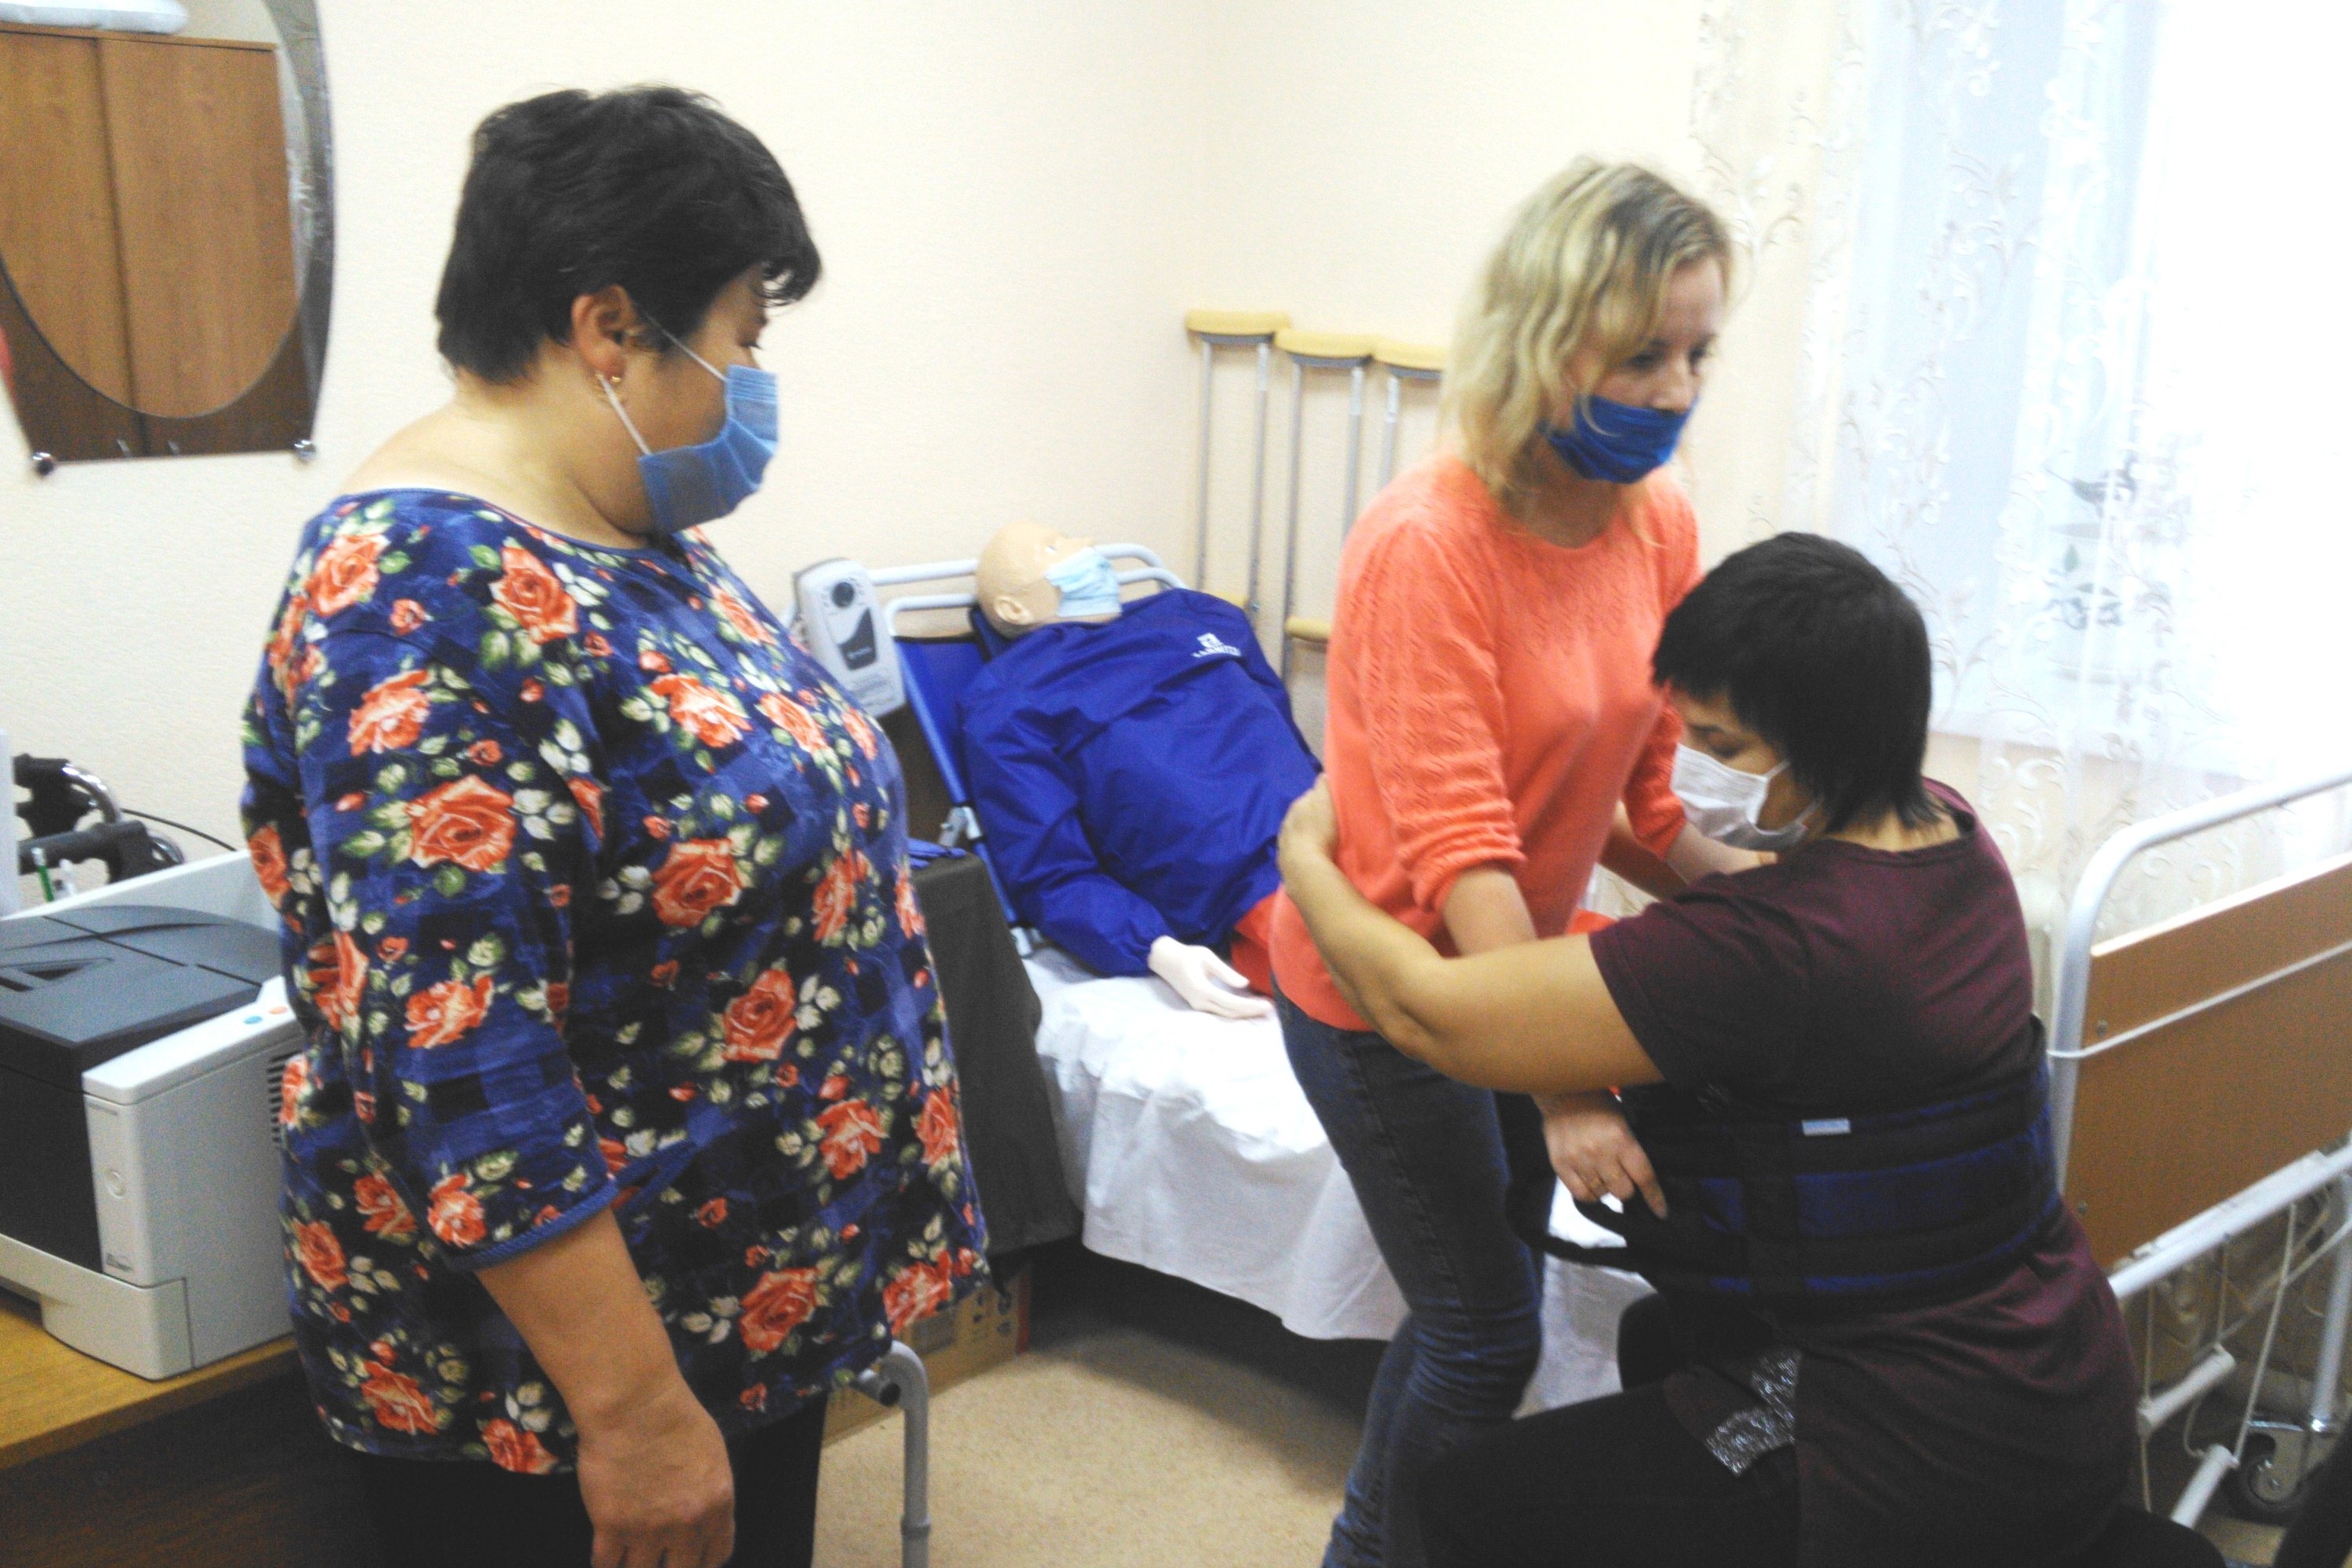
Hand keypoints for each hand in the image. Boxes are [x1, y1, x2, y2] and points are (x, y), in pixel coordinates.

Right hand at [576, 1376, 735, 1567]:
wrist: (634, 1404)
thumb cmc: (675, 1416)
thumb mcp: (712, 1454)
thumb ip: (709, 1490)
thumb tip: (704, 1510)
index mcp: (718, 1504)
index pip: (717, 1554)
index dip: (702, 1557)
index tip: (690, 1554)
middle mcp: (688, 1525)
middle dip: (671, 1566)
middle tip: (658, 1558)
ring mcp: (649, 1530)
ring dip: (636, 1566)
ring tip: (630, 1557)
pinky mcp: (611, 1527)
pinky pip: (606, 1564)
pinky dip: (605, 1563)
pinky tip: (605, 1555)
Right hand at [1148, 935, 1273, 1018]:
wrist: (1165, 960)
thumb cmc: (1187, 955)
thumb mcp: (1207, 957)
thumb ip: (1225, 972)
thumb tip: (1244, 984)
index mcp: (1203, 991)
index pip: (1232, 1002)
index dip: (1251, 1005)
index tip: (1267, 1005)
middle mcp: (1200, 1003)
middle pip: (1231, 1012)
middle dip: (1251, 1012)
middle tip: (1271, 1009)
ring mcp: (1198, 1006)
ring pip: (1226, 1014)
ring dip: (1245, 1013)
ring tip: (1263, 1010)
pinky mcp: (1199, 1005)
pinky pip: (1221, 1011)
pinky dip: (1236, 1010)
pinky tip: (1248, 1007)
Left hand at [1278, 778, 1337, 875]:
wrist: (1304, 867)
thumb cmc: (1320, 833)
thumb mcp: (1326, 805)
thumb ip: (1323, 787)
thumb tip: (1323, 774)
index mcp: (1298, 804)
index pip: (1311, 795)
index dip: (1321, 798)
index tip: (1332, 805)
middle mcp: (1287, 818)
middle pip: (1302, 812)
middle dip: (1312, 814)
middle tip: (1327, 822)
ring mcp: (1283, 838)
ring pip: (1296, 829)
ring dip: (1304, 831)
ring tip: (1318, 838)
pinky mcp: (1283, 857)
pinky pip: (1293, 846)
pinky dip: (1300, 846)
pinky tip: (1308, 852)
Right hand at [1540, 1091, 1665, 1218]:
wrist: (1562, 1091)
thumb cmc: (1598, 1104)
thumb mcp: (1623, 1120)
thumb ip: (1630, 1148)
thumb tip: (1639, 1177)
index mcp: (1621, 1139)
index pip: (1644, 1177)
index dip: (1655, 1198)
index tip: (1661, 1212)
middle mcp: (1601, 1153)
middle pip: (1623, 1191)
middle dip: (1626, 1188)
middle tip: (1621, 1177)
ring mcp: (1579, 1160)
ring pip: (1602, 1194)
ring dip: (1606, 1188)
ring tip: (1601, 1172)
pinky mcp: (1560, 1165)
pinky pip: (1580, 1194)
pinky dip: (1589, 1193)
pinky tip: (1590, 1182)